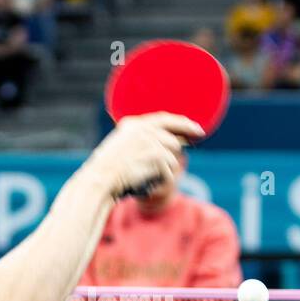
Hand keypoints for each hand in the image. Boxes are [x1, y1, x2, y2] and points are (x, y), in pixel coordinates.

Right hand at [86, 113, 204, 199]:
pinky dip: (162, 179)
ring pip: (173, 156)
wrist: (101, 179)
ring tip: (147, 175)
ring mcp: (151, 140)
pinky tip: (148, 181)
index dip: (182, 122)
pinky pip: (170, 170)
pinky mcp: (157, 154)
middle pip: (173, 138)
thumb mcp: (120, 149)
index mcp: (132, 125)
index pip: (163, 119)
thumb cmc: (107, 171)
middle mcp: (143, 129)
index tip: (195, 126)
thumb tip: (170, 142)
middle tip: (198, 136)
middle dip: (184, 142)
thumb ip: (140, 142)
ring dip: (165, 169)